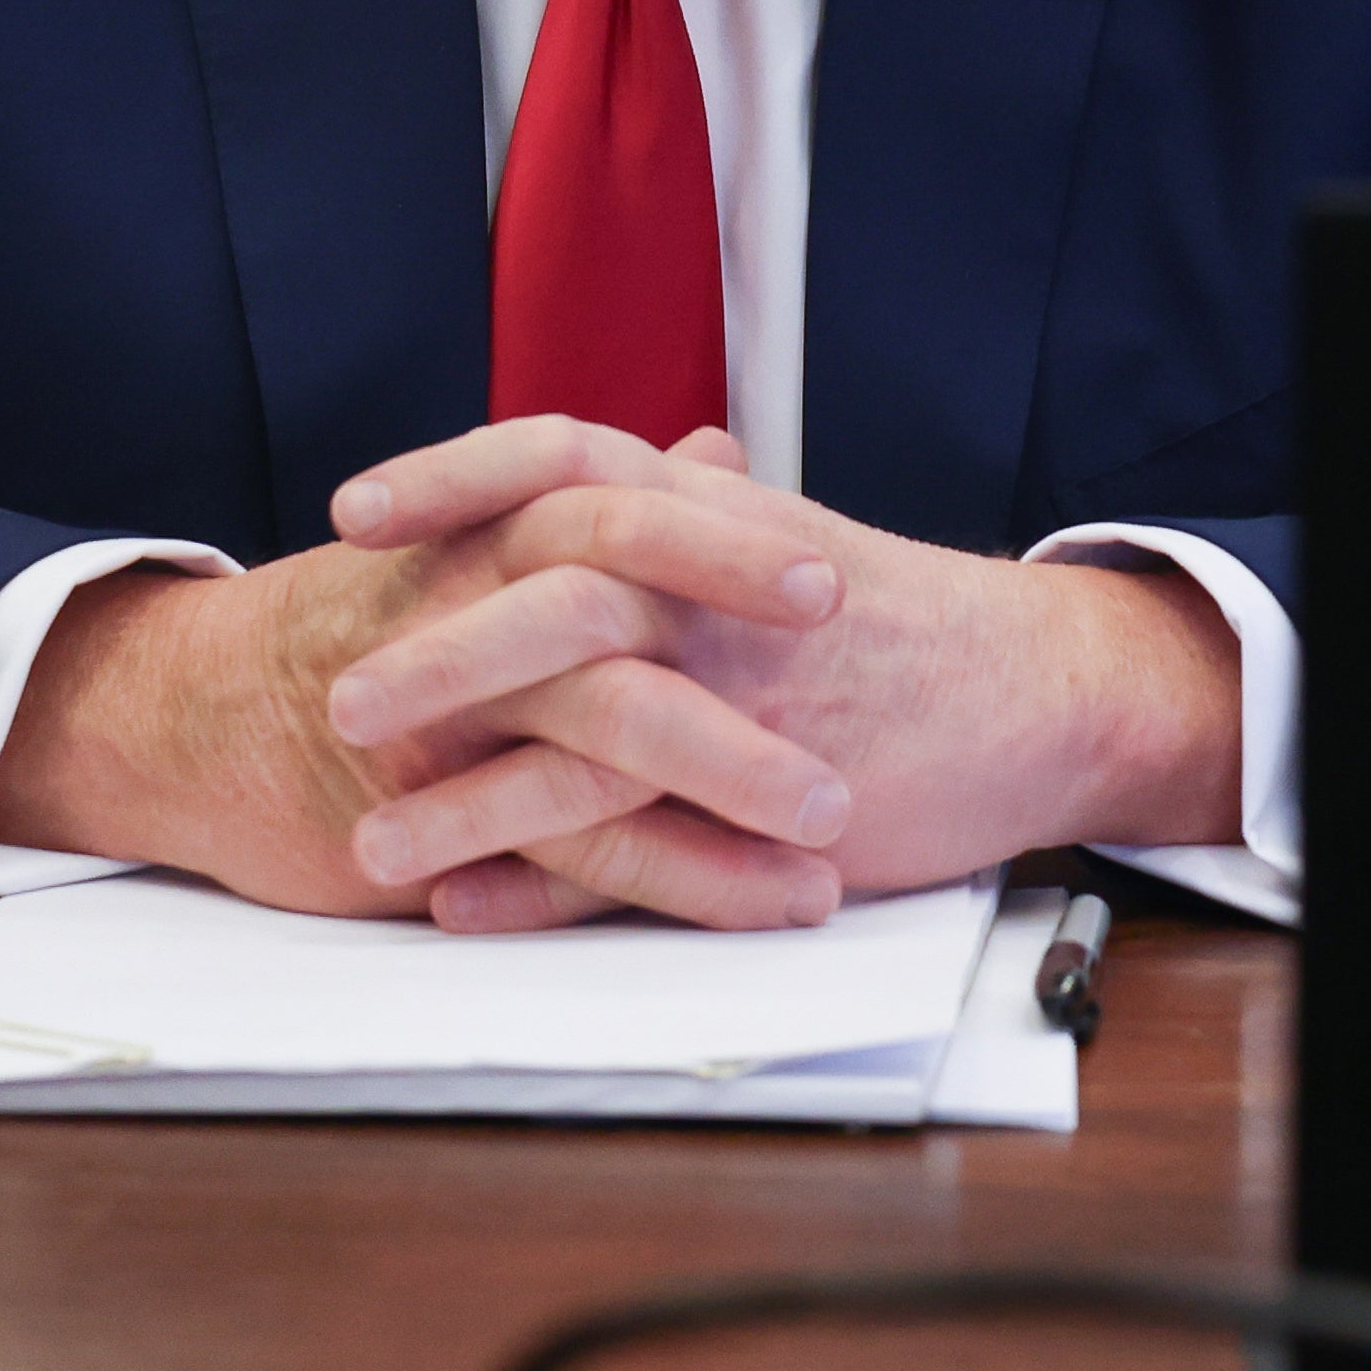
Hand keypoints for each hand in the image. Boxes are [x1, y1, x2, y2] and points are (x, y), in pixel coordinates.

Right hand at [0, 421, 857, 930]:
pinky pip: (573, 847)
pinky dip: (677, 878)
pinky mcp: (435, 813)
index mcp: (494, 533)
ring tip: (832, 826)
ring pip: (603, 729)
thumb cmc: (369, 626)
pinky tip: (762, 902)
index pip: (612, 506)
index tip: (831, 569)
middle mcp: (473, 605)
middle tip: (845, 658)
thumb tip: (716, 454)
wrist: (205, 718)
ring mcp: (452, 713)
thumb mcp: (482, 544)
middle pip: (610, 593)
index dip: (719, 539)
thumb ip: (610, 506)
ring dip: (730, 777)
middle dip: (731, 624)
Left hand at [324, 445, 1246, 933]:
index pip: (561, 462)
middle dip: (440, 651)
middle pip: (559, 599)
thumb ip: (685, 516)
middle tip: (335, 696)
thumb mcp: (781, 541)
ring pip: (586, 745)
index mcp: (709, 520)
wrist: (1036, 693)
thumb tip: (619, 470)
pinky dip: (546, 886)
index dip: (452, 479)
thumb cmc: (898, 620)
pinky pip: (640, 854)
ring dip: (467, 800)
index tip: (352, 510)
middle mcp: (718, 599)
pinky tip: (466, 908)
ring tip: (366, 843)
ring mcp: (746, 708)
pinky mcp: (772, 815)